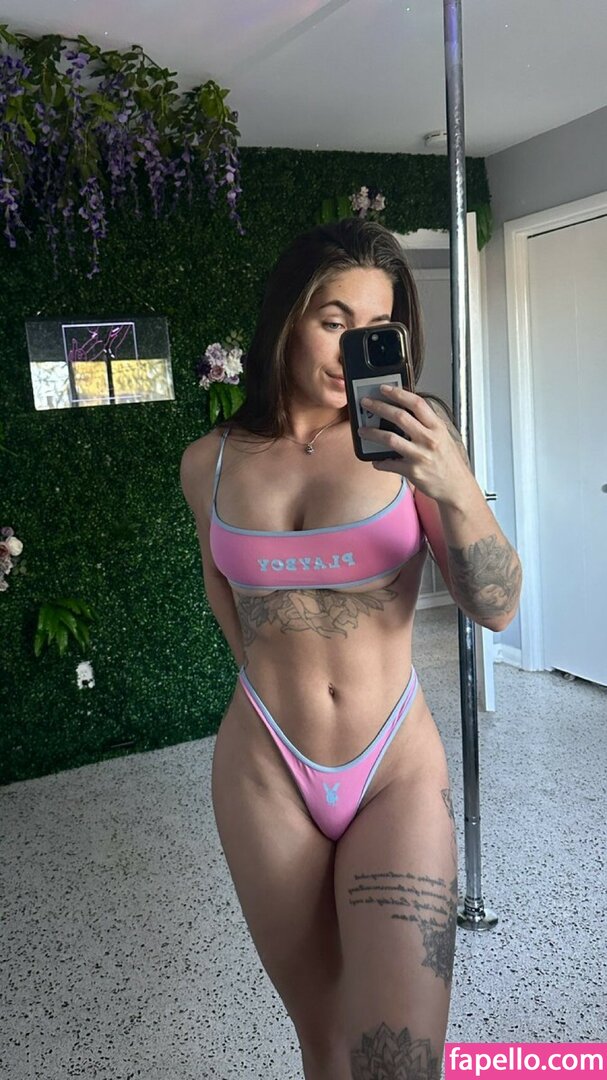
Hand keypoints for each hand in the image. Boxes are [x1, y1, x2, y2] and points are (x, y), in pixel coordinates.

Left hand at [359, 384, 473, 505]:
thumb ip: (427, 425)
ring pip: (389, 438)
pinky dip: (379, 461)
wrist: (456, 487)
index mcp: (437, 428)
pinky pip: (389, 464)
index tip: (384, 389)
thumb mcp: (443, 437)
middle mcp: (429, 439)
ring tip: (362, 430)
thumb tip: (404, 412)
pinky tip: (375, 460)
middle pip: (399, 417)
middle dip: (379, 407)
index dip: (398, 393)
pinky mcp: (412, 471)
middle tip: (366, 403)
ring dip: (372, 433)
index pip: (417, 404)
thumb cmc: (448, 462)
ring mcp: (420, 455)